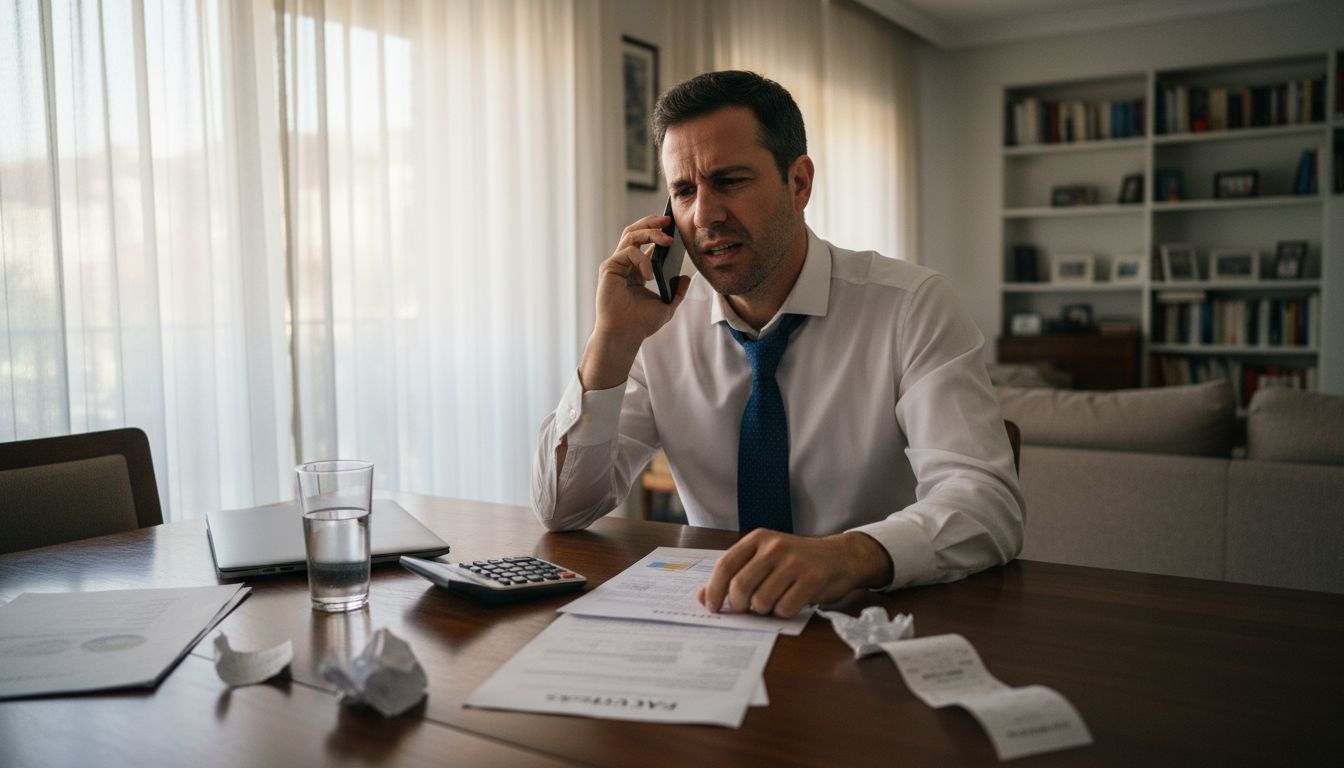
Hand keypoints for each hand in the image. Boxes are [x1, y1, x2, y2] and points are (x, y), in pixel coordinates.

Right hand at [579, 215, 689, 390]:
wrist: (625, 334)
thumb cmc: (641, 324)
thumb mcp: (667, 306)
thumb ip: (677, 292)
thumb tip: (687, 278)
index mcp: (637, 270)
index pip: (647, 244)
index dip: (659, 232)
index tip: (675, 227)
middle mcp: (625, 264)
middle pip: (635, 232)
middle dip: (652, 222)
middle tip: (668, 220)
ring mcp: (616, 264)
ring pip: (630, 235)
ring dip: (650, 232)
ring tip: (667, 240)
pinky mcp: (609, 267)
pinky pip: (628, 252)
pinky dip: (643, 260)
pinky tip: (650, 275)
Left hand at [698, 530, 893, 618]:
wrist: (840, 557)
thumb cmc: (796, 561)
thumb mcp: (764, 558)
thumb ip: (735, 574)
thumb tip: (702, 596)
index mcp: (758, 539)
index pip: (725, 566)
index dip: (714, 590)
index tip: (712, 607)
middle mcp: (774, 547)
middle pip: (740, 586)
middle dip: (738, 605)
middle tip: (744, 609)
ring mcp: (794, 562)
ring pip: (761, 601)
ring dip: (763, 610)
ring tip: (772, 602)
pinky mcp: (811, 579)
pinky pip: (784, 608)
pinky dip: (782, 612)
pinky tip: (790, 602)